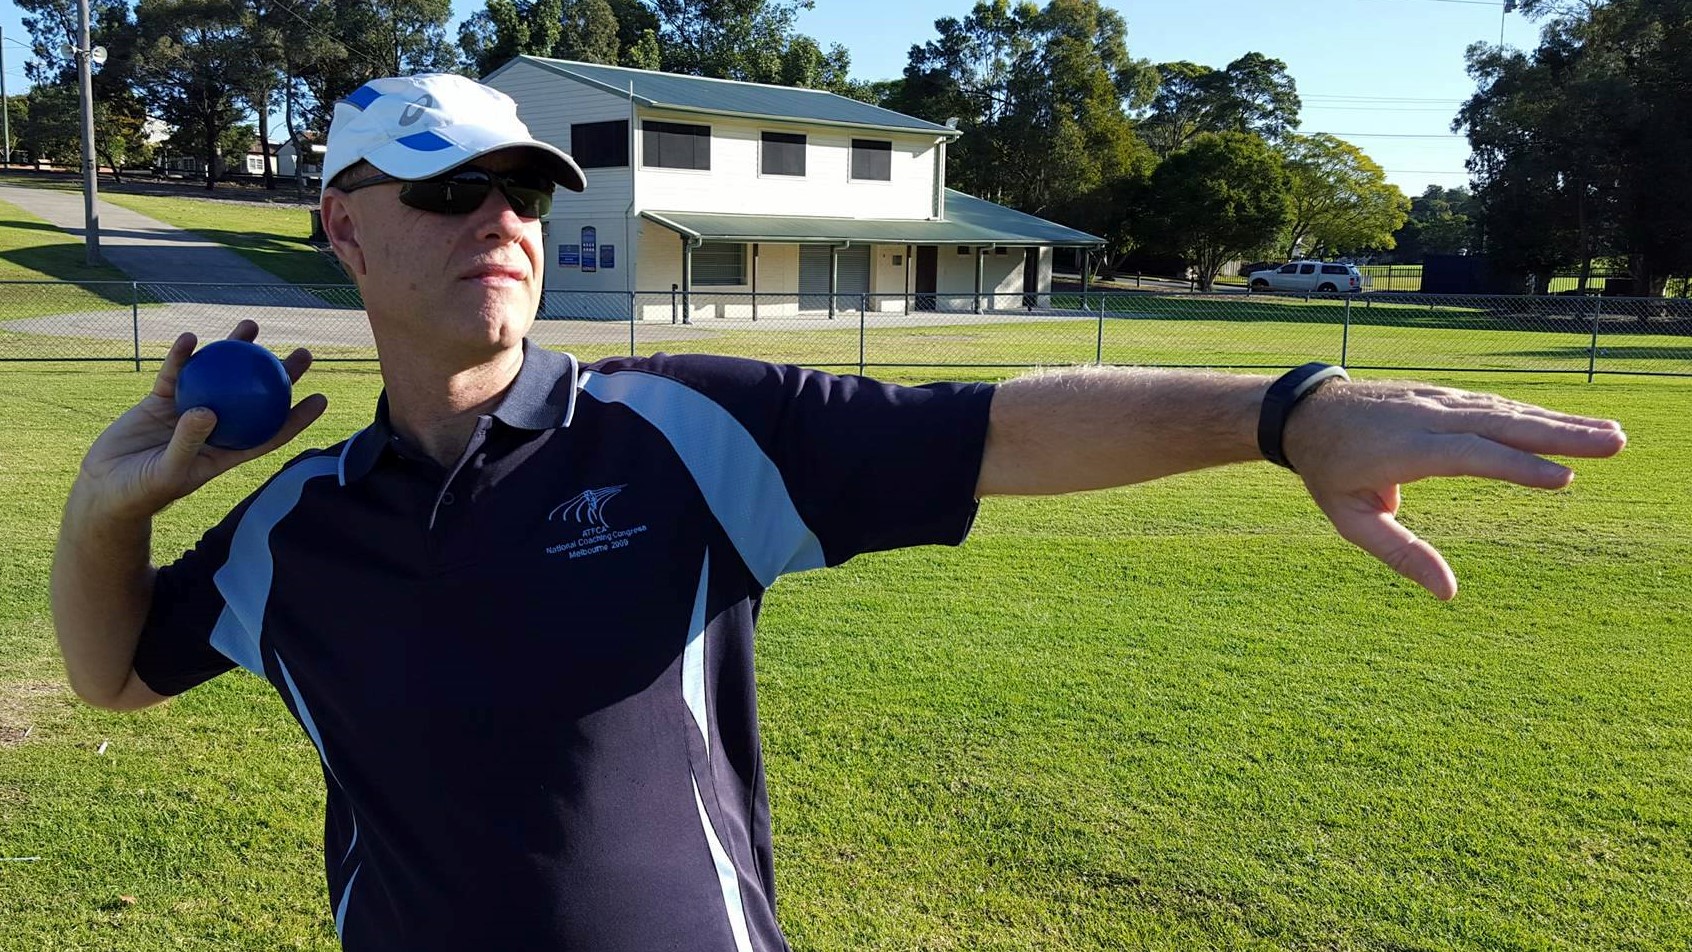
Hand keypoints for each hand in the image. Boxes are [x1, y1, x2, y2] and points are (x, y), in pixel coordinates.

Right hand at [74, 320, 328, 520]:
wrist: (104, 486)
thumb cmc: (143, 490)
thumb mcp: (169, 471)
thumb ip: (188, 442)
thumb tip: (208, 411)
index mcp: (227, 451)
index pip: (270, 432)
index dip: (297, 417)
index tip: (321, 398)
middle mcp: (215, 427)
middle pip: (254, 397)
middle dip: (280, 374)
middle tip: (303, 352)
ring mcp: (189, 411)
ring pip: (219, 376)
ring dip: (235, 351)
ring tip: (251, 326)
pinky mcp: (161, 401)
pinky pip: (176, 373)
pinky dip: (182, 357)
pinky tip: (191, 338)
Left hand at [1283, 381, 1626, 599]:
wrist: (1304, 414)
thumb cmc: (1328, 472)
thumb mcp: (1351, 520)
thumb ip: (1400, 554)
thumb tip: (1448, 593)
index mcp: (1403, 448)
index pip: (1469, 455)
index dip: (1516, 466)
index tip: (1563, 478)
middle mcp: (1426, 417)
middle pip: (1499, 424)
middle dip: (1559, 434)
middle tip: (1614, 444)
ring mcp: (1436, 402)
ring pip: (1504, 411)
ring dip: (1558, 422)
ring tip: (1611, 436)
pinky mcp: (1443, 397)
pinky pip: (1494, 407)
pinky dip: (1533, 415)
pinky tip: (1569, 425)